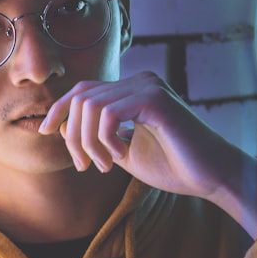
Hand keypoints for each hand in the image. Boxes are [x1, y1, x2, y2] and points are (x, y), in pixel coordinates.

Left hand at [39, 71, 256, 235]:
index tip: (44, 132)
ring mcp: (149, 87)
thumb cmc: (174, 166)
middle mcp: (140, 81)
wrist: (212, 176)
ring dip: (88, 142)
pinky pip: (108, 114)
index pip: (83, 89)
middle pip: (81, 97)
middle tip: (85, 166)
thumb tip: (60, 127)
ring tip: (105, 165)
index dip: (59, 109)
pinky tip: (119, 157)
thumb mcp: (124, 151)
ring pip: (90, 106)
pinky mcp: (156, 100)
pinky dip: (105, 140)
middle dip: (73, 135)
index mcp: (133, 90)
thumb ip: (96, 137)